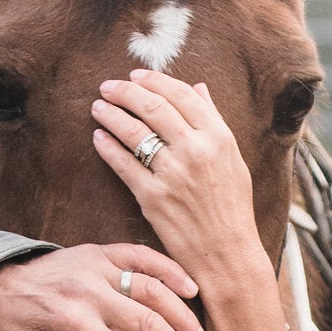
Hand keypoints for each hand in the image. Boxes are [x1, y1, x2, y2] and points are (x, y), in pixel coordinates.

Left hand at [91, 73, 263, 286]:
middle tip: (108, 86)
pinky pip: (123, 164)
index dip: (153, 81)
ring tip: (98, 107)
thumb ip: (214, 121)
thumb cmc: (232, 207)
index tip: (135, 75)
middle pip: (153, 107)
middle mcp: (196, 151)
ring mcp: (173, 174)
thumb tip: (198, 88)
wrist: (227, 254)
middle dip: (125, 92)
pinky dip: (107, 147)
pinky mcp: (153, 197)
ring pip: (134, 131)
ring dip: (111, 114)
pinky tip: (99, 138)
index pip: (180, 95)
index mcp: (218, 137)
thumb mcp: (232, 159)